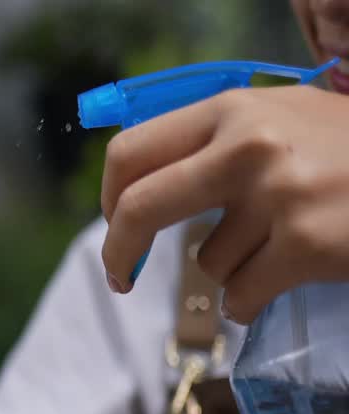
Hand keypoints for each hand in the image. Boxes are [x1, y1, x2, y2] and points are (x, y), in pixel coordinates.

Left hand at [100, 85, 348, 322]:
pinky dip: (252, 302)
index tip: (114, 223)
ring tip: (281, 246)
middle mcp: (247, 147)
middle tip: (120, 277)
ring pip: (205, 262)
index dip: (109, 197)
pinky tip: (285, 280)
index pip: (130, 151)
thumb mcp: (282, 118)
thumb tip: (138, 185)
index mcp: (232, 109)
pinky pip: (240, 297)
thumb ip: (215, 141)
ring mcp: (277, 198)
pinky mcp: (305, 247)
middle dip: (119, 251)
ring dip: (232, 269)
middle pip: (138, 209)